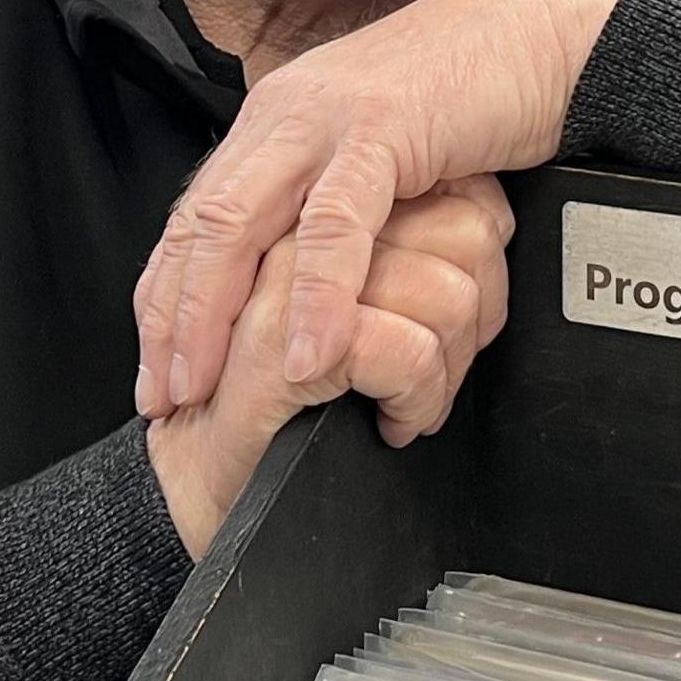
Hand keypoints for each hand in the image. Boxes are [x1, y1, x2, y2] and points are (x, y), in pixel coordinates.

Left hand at [135, 0, 622, 415]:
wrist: (536, 31)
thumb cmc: (465, 97)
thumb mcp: (375, 154)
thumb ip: (330, 200)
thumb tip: (305, 283)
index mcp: (275, 122)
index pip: (194, 219)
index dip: (167, 299)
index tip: (158, 372)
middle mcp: (283, 116)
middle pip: (199, 227)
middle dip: (172, 319)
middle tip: (163, 396)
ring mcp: (325, 118)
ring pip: (242, 223)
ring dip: (217, 314)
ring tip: (210, 387)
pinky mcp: (381, 128)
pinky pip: (336, 223)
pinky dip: (317, 294)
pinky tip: (309, 350)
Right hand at [142, 177, 516, 554]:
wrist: (195, 486)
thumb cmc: (276, 410)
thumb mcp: (348, 314)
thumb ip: (396, 267)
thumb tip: (481, 253)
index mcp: (317, 208)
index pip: (453, 194)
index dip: (484, 263)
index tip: (465, 322)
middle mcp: (300, 227)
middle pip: (461, 231)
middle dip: (477, 314)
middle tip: (443, 368)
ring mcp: (286, 280)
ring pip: (441, 289)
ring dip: (448, 367)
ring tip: (414, 400)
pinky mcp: (281, 340)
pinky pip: (405, 347)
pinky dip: (420, 396)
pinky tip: (394, 418)